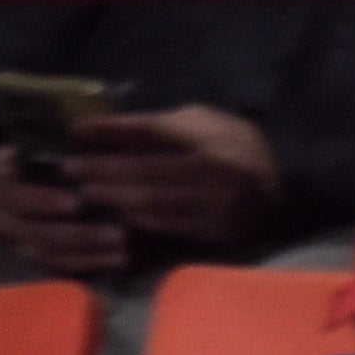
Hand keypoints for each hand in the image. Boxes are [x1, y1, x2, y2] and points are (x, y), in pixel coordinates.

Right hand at [0, 142, 131, 279]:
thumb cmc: (14, 166)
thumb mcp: (19, 153)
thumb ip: (46, 151)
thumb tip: (84, 136)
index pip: (18, 198)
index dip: (45, 202)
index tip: (76, 202)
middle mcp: (2, 222)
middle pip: (40, 235)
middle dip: (80, 236)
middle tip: (117, 233)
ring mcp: (15, 245)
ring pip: (51, 256)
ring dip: (89, 256)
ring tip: (123, 252)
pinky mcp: (29, 259)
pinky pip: (57, 268)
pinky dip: (87, 265)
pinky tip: (115, 261)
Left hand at [65, 104, 280, 253]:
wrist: (284, 185)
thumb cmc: (232, 145)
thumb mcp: (198, 122)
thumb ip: (154, 128)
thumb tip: (101, 132)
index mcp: (212, 139)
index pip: (152, 133)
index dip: (111, 133)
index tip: (76, 135)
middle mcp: (217, 173)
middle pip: (147, 173)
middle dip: (103, 171)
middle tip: (70, 170)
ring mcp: (219, 206)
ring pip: (154, 204)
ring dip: (113, 198)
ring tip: (84, 192)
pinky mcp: (218, 232)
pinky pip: (167, 227)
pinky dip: (135, 219)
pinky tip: (113, 213)